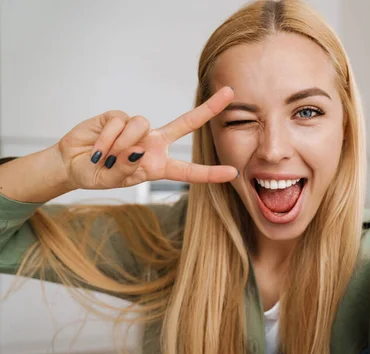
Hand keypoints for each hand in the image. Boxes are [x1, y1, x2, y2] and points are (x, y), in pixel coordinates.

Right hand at [56, 86, 236, 189]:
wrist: (71, 163)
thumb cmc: (97, 175)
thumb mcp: (112, 180)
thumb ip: (126, 168)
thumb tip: (137, 150)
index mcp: (158, 165)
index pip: (188, 170)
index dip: (210, 173)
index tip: (232, 173)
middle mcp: (153, 144)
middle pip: (187, 123)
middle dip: (209, 108)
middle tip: (230, 93)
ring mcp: (138, 128)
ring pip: (142, 125)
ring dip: (121, 144)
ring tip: (106, 157)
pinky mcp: (118, 116)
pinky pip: (120, 122)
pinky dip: (107, 137)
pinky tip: (97, 147)